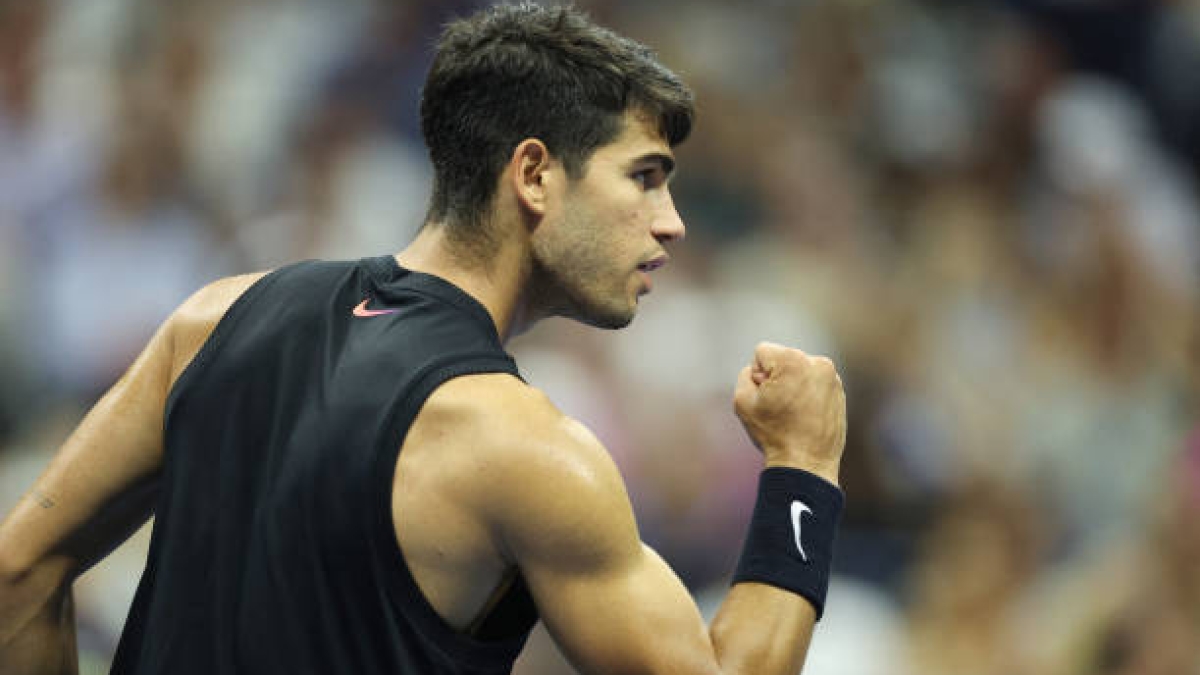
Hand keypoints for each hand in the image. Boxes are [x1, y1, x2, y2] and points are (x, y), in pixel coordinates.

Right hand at [732, 342, 845, 484]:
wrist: (806, 463)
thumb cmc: (773, 433)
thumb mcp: (742, 401)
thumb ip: (745, 375)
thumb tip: (759, 371)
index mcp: (793, 360)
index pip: (762, 353)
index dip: (757, 375)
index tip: (766, 398)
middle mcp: (817, 363)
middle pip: (783, 360)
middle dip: (776, 379)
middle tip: (780, 408)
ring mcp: (832, 378)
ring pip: (799, 372)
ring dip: (792, 387)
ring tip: (793, 414)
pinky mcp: (840, 392)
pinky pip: (814, 384)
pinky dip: (807, 395)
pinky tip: (805, 417)